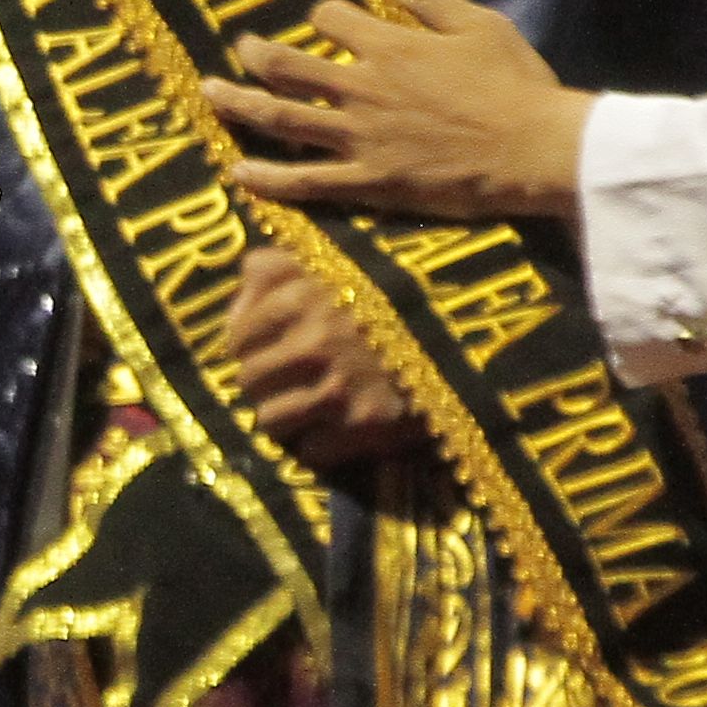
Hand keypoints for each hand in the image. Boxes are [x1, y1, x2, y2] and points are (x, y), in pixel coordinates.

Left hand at [202, 0, 594, 223]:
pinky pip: (306, 182)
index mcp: (389, 46)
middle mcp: (362, 88)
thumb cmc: (514, 85)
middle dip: (258, 55)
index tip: (326, 21)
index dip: (325, 16)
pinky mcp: (368, 183)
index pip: (331, 18)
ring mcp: (359, 138)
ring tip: (209, 95)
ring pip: (283, 120)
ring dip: (241, 105)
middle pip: (289, 67)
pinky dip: (269, 178)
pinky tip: (239, 172)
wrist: (535, 150)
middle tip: (240, 48)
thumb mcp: (477, 24)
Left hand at [227, 241, 418, 470]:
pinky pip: (310, 450)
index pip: (237, 339)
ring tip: (312, 405)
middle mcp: (312, 343)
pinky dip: (322, 443)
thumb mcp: (331, 255)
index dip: (251, 347)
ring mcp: (338, 389)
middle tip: (293, 380)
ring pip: (271, 421)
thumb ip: (273, 267)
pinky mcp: (365, 427)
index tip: (269, 351)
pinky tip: (340, 424)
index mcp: (297, 296)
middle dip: (267, 382)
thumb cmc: (393, 286)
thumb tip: (236, 300)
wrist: (470, 327)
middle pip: (249, 383)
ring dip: (287, 416)